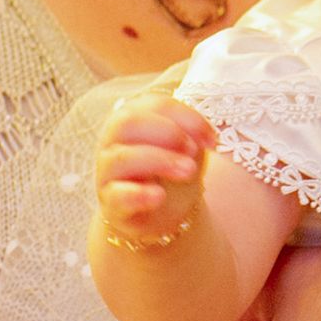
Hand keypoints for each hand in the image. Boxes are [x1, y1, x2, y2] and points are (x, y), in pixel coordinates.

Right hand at [96, 92, 216, 244]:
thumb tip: (204, 135)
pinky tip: (159, 196)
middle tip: (193, 150)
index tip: (213, 140)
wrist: (160, 216)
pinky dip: (138, 194)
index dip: (187, 118)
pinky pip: (117, 195)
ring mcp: (107, 172)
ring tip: (189, 171)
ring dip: (160, 161)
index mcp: (132, 118)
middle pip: (128, 122)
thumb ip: (192, 136)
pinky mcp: (110, 203)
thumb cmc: (170, 174)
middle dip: (168, 133)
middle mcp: (113, 141)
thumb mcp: (186, 150)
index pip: (155, 105)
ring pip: (122, 157)